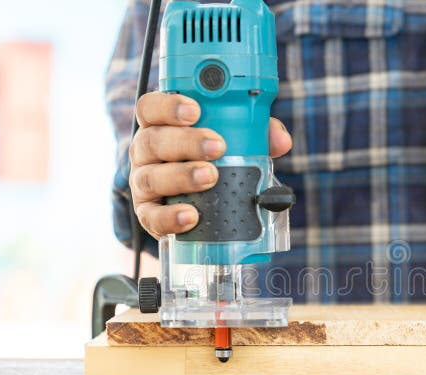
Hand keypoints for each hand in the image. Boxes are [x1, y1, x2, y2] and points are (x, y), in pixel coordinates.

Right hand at [129, 92, 292, 238]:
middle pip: (153, 141)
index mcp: (160, 126)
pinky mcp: (148, 215)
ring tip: (210, 177)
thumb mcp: (229, 143)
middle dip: (186, 142)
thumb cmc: (209, 161)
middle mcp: (146, 153)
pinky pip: (152, 216)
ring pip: (151, 177)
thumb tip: (282, 140)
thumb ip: (255, 135)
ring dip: (182, 176)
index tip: (195, 110)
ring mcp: (143, 184)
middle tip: (217, 146)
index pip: (151, 108)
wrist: (193, 204)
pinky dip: (171, 217)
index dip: (168, 106)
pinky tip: (191, 216)